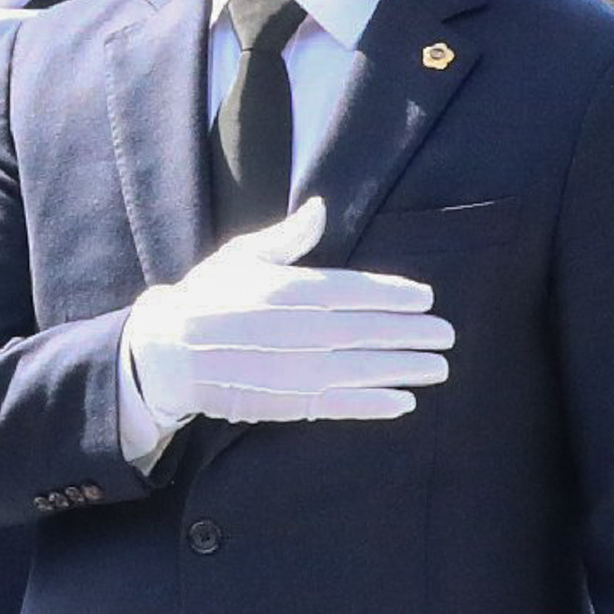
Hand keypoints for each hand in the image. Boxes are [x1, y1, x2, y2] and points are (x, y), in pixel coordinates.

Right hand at [122, 199, 453, 434]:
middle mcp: (291, 331)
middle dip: (410, 333)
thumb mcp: (241, 256)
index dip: (392, 294)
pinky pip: (337, 405)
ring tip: (438, 367)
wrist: (166, 354)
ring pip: (358, 370)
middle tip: (447, 334)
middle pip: (363, 331)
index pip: (350, 290)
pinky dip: (372, 405)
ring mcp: (289, 371)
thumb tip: (321, 207)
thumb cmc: (207, 297)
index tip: (426, 297)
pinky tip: (404, 402)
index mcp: (283, 290)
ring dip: (402, 369)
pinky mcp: (283, 403)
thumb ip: (287, 238)